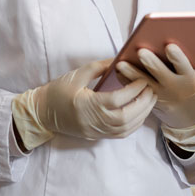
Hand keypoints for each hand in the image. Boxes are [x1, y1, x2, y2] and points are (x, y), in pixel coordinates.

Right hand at [13, 58, 156, 148]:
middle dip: (143, 103)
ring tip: (150, 100)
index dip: (133, 90)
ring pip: (126, 128)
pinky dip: (134, 125)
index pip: (117, 100)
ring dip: (142, 115)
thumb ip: (100, 67)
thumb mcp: (77, 74)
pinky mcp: (97, 136)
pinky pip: (121, 134)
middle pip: (126, 117)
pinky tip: (140, 113)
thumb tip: (120, 59)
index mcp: (87, 105)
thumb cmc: (58, 91)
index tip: (143, 79)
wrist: (42, 113)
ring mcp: (96, 131)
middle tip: (152, 89)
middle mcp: (93, 121)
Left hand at [116, 45, 194, 129]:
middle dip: (151, 62)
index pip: (184, 67)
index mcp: (189, 80)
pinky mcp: (149, 99)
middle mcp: (174, 87)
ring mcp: (160, 94)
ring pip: (144, 83)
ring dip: (131, 73)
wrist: (189, 117)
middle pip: (160, 73)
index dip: (177, 57)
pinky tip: (118, 71)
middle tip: (141, 51)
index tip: (169, 46)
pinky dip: (126, 80)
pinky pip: (135, 90)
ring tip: (121, 63)